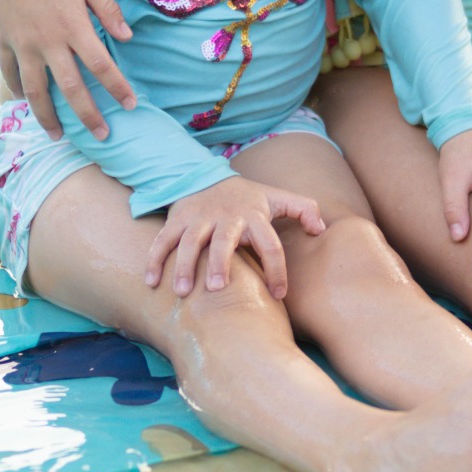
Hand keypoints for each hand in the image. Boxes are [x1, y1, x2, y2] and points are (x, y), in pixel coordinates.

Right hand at [0, 0, 135, 138]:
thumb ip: (107, 9)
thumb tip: (127, 37)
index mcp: (73, 26)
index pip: (101, 66)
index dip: (118, 88)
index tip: (131, 105)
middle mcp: (47, 42)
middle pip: (71, 89)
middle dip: (88, 116)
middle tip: (102, 137)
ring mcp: (22, 44)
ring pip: (36, 91)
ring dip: (48, 117)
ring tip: (58, 136)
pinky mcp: (3, 40)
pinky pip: (9, 73)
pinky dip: (17, 91)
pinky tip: (25, 103)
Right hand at [143, 177, 326, 299]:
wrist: (208, 175)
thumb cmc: (249, 198)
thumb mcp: (277, 198)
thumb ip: (304, 210)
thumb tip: (321, 229)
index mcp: (255, 216)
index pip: (271, 243)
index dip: (277, 269)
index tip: (278, 295)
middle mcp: (226, 217)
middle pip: (224, 240)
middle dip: (219, 262)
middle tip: (216, 287)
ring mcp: (199, 218)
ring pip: (189, 241)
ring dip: (183, 265)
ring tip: (181, 292)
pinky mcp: (178, 219)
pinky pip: (163, 239)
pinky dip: (154, 259)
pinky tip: (150, 283)